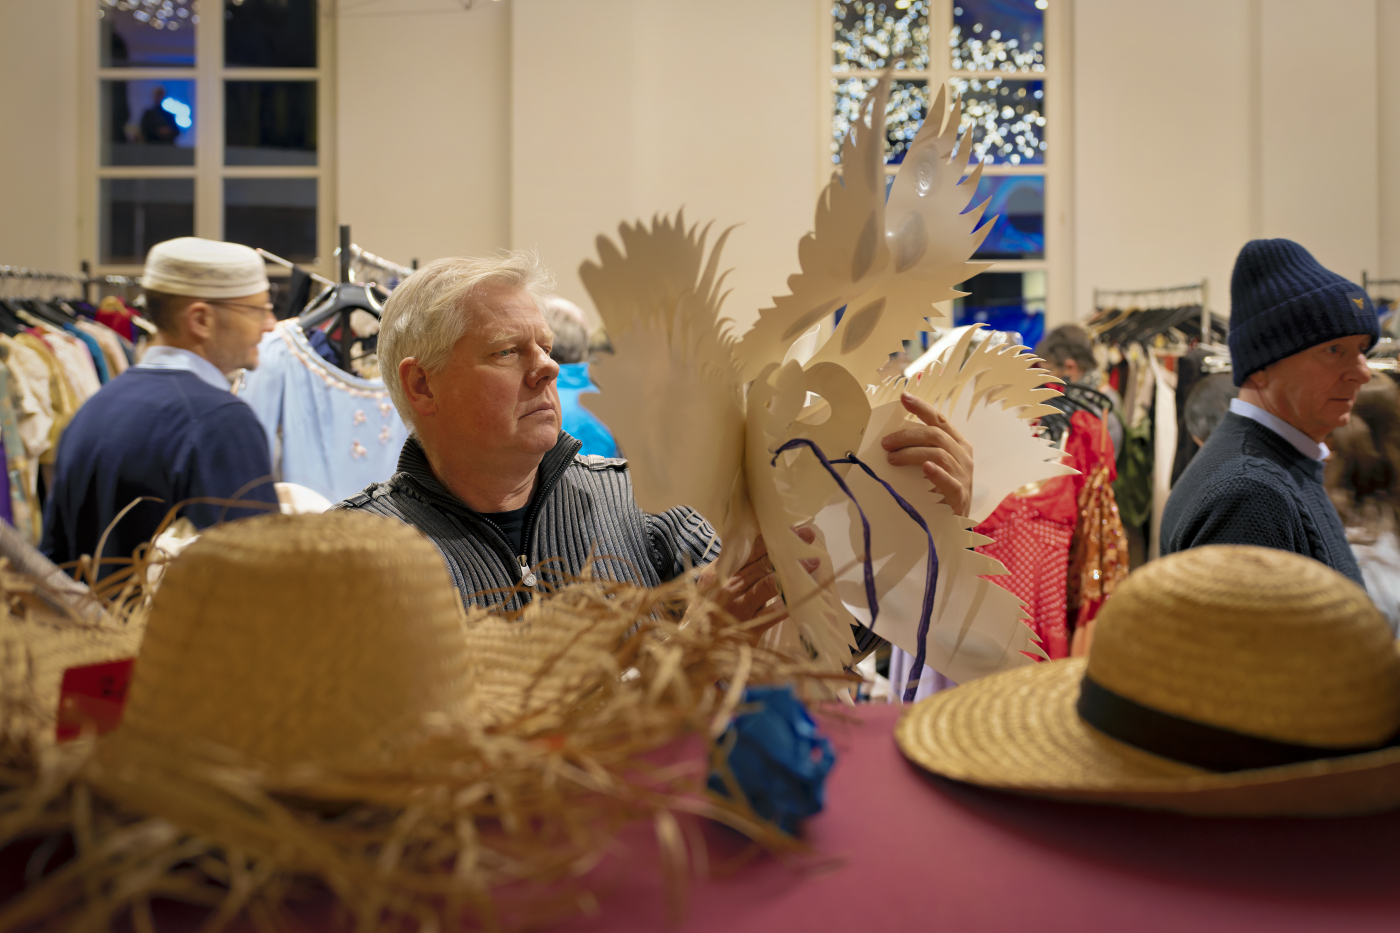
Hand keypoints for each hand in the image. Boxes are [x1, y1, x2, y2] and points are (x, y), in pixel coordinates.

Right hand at [700, 528, 819, 632]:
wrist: (693, 649)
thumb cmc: (707, 614)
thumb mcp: (711, 587)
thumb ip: (732, 570)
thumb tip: (759, 552)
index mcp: (719, 573)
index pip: (746, 552)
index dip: (768, 539)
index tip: (786, 527)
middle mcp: (728, 587)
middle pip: (761, 564)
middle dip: (786, 550)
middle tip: (807, 535)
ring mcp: (738, 607)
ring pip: (769, 585)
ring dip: (792, 573)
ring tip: (812, 563)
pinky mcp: (749, 628)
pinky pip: (773, 613)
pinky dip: (788, 603)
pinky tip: (802, 595)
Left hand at [881, 391, 974, 516]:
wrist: (957, 524)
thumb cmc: (942, 491)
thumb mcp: (935, 465)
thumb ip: (921, 450)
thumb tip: (892, 440)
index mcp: (958, 444)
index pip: (939, 420)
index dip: (922, 408)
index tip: (903, 397)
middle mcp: (963, 455)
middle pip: (934, 435)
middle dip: (907, 435)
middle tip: (885, 444)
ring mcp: (963, 474)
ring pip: (937, 454)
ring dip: (911, 453)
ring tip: (891, 459)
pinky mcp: (960, 494)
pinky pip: (949, 480)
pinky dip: (937, 473)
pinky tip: (925, 468)